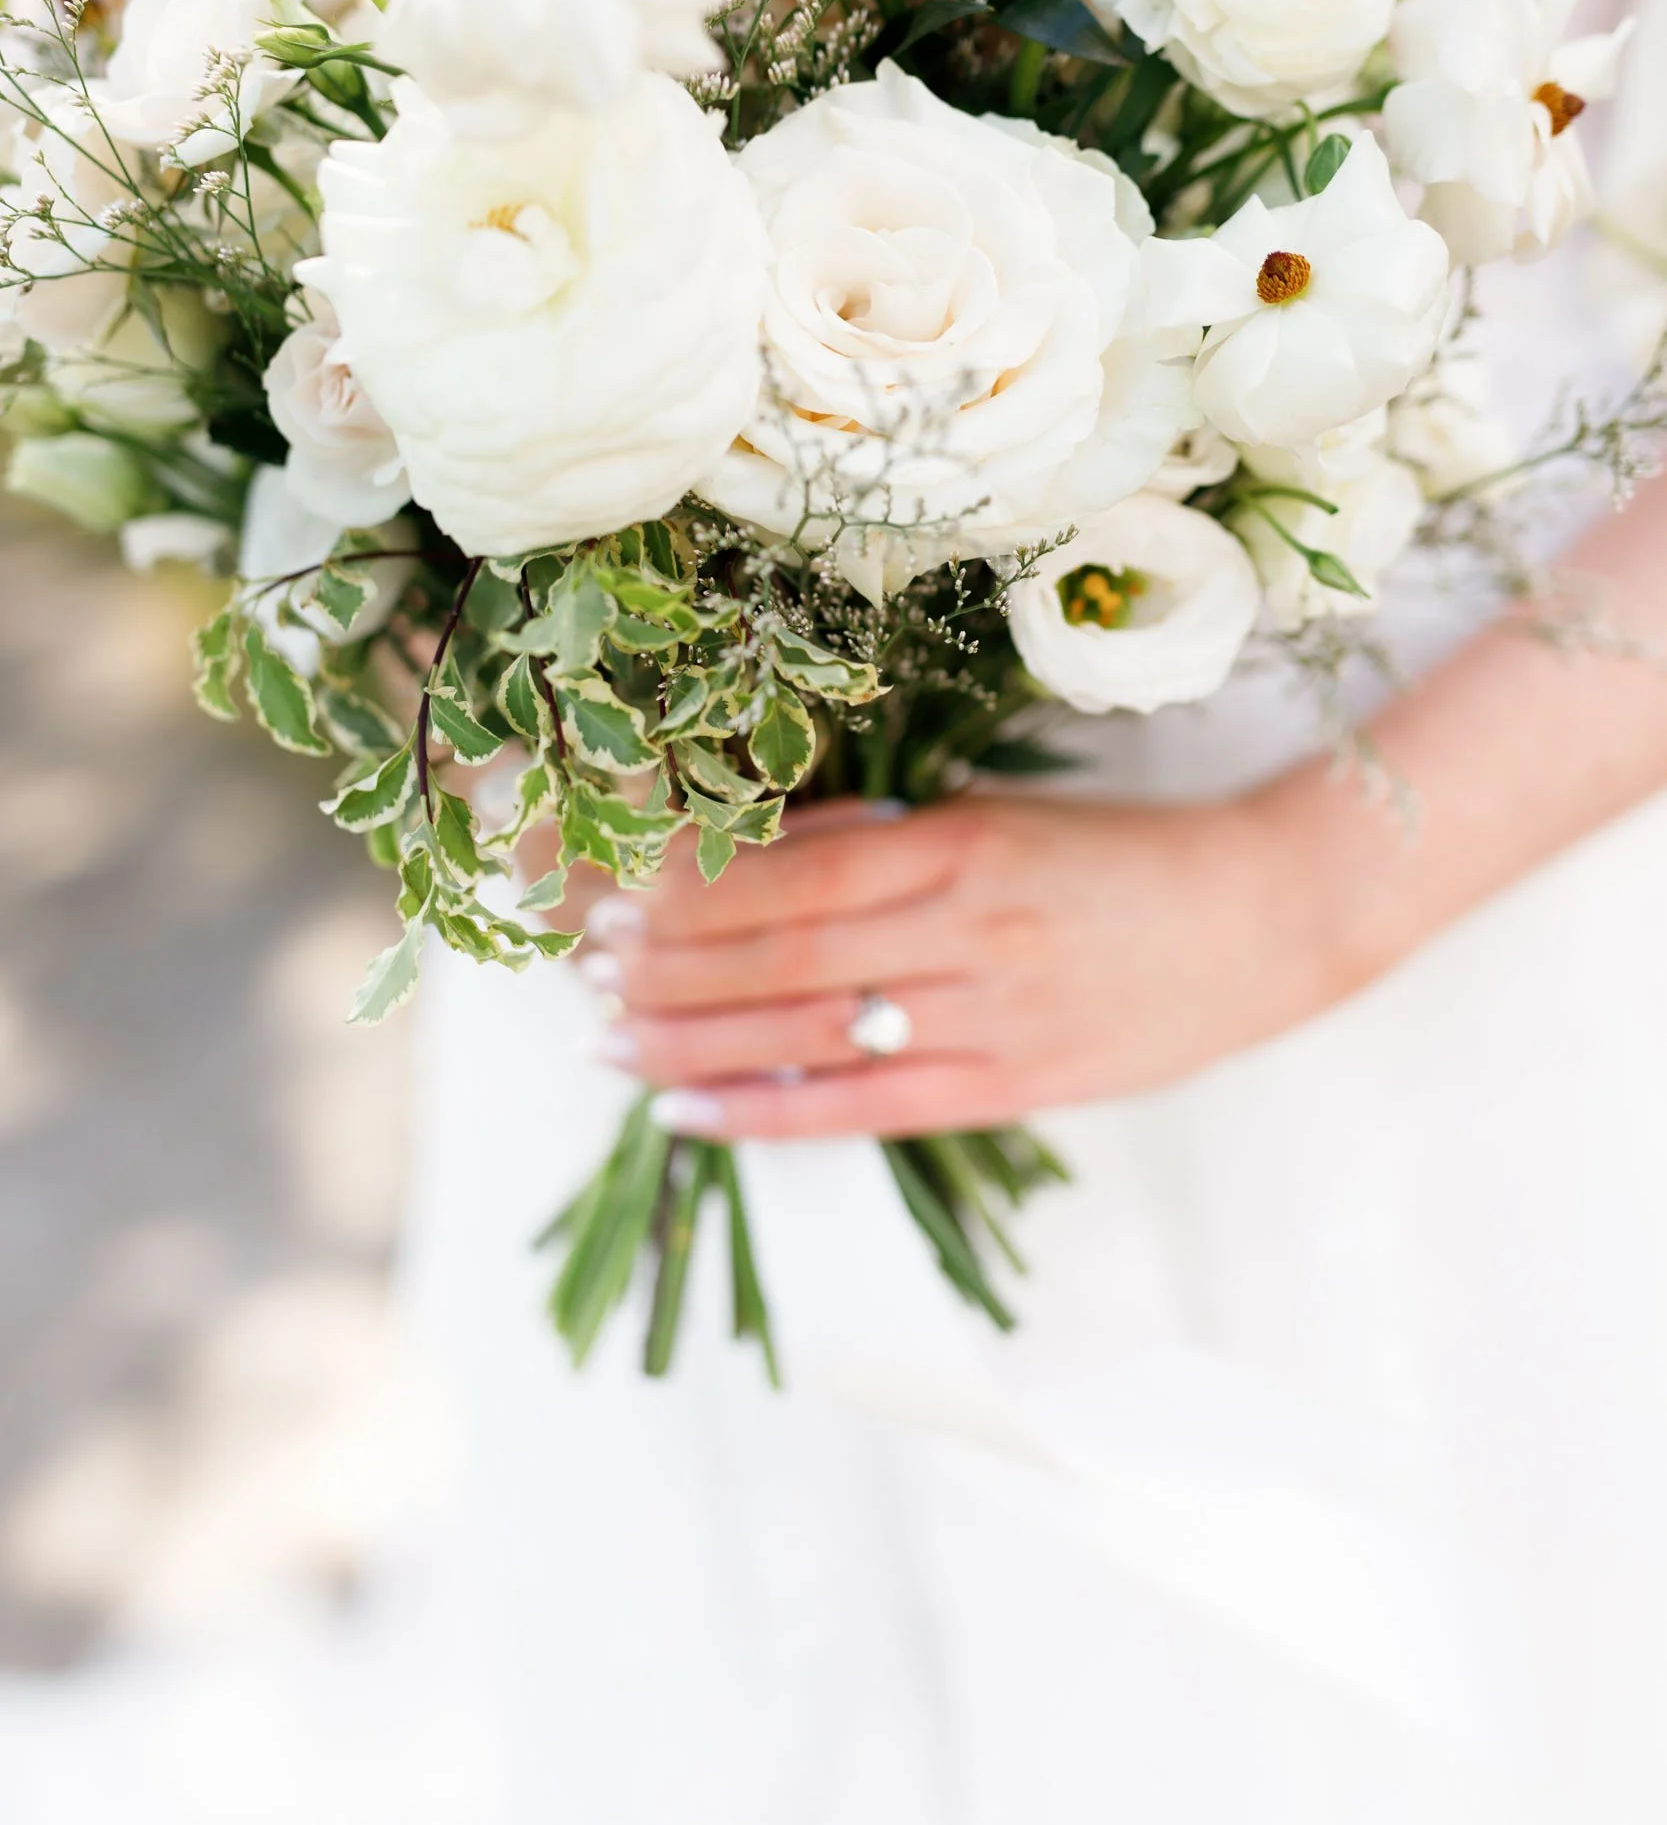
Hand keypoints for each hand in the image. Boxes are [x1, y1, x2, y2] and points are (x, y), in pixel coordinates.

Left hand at [577, 791, 1342, 1140]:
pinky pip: (865, 1110)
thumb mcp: (1000, 817)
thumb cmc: (1123, 854)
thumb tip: (757, 857)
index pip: (786, 872)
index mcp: (957, 844)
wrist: (1268, 914)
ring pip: (807, 1034)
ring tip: (605, 1041)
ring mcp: (990, 1018)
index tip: (605, 893)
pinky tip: (687, 1113)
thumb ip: (887, 841)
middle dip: (662, 966)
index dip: (684, 890)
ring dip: (691, 1040)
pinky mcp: (1015, 1087)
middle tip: (578, 970)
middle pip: (778, 954)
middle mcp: (964, 930)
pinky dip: (766, 1114)